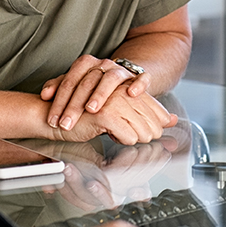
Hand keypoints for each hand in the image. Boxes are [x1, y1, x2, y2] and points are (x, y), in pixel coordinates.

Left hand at [42, 54, 150, 131]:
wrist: (121, 77)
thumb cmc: (94, 85)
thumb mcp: (75, 84)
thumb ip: (58, 87)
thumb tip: (45, 94)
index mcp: (86, 64)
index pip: (69, 81)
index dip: (59, 101)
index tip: (53, 120)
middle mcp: (103, 64)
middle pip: (87, 82)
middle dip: (74, 105)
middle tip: (66, 123)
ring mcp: (121, 70)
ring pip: (111, 79)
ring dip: (100, 94)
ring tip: (91, 109)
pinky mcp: (137, 77)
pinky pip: (141, 78)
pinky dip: (138, 84)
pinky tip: (131, 94)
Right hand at [48, 84, 176, 144]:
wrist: (52, 115)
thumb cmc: (83, 114)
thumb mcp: (118, 112)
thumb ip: (146, 113)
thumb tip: (174, 120)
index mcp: (126, 86)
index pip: (155, 107)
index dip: (158, 123)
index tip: (157, 132)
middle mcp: (123, 90)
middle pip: (153, 121)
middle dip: (148, 134)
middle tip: (135, 138)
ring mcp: (115, 100)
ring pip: (143, 130)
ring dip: (134, 138)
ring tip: (119, 135)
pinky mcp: (105, 114)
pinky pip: (128, 136)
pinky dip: (122, 140)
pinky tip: (109, 135)